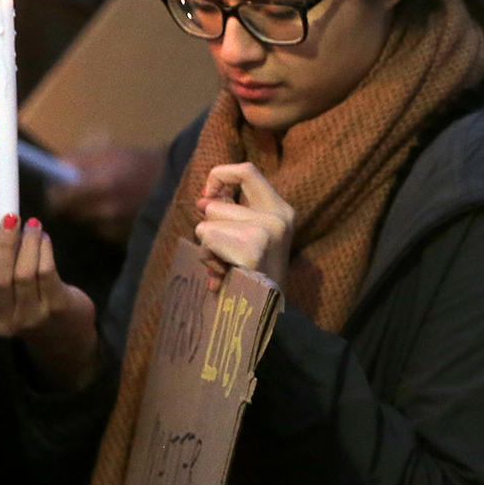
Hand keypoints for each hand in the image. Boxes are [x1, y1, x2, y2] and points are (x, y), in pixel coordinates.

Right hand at [0, 207, 98, 391]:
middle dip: (4, 241)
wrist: (62, 334)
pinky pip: (47, 273)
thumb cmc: (26, 300)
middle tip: (12, 215)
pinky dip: (44, 250)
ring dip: (28, 242)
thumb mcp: (3, 288)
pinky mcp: (55, 309)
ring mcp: (28, 317)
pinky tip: (44, 238)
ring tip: (33, 224)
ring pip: (24, 273)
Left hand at [47, 145, 164, 245]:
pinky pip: (98, 230)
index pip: (59, 197)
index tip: (56, 186)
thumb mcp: (108, 153)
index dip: (54, 192)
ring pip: (83, 222)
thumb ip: (78, 160)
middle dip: (68, 202)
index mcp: (102, 184)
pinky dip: (99, 222)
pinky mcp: (121, 238)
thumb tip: (53, 167)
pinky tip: (112, 210)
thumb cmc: (138, 163)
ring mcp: (115, 227)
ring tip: (99, 199)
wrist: (174, 182)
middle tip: (75, 192)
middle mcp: (107, 209)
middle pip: (68, 213)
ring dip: (84, 212)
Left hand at [194, 163, 293, 290]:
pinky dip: (207, 258)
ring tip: (225, 266)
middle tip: (223, 254)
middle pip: (215, 206)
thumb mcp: (248, 237)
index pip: (246, 171)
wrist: (263, 313)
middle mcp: (278, 217)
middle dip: (208, 230)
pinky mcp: (252, 249)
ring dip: (207, 248)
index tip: (208, 197)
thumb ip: (229, 213)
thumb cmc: (251, 275)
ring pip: (207, 224)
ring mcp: (267, 232)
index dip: (219, 177)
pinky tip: (222, 274)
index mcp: (281, 210)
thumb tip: (202, 201)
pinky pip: (207, 241)